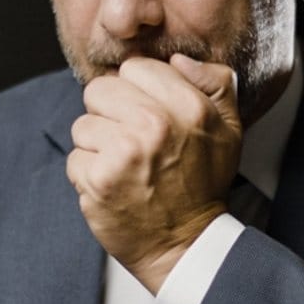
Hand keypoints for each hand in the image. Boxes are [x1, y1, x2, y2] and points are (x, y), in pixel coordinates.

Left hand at [67, 54, 241, 293]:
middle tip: (132, 142)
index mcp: (188, 106)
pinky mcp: (97, 180)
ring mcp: (123, 153)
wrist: (186, 245)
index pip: (134, 67)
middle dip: (110, 113)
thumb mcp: (228, 129)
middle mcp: (155, 125)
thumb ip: (214, 83)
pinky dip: (89, 175)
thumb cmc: (203, 184)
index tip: (147, 114)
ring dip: (98, 146)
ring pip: (83, 125)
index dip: (137, 90)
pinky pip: (75, 158)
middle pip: (99, 90)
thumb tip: (178, 59)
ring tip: (125, 167)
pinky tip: (114, 187)